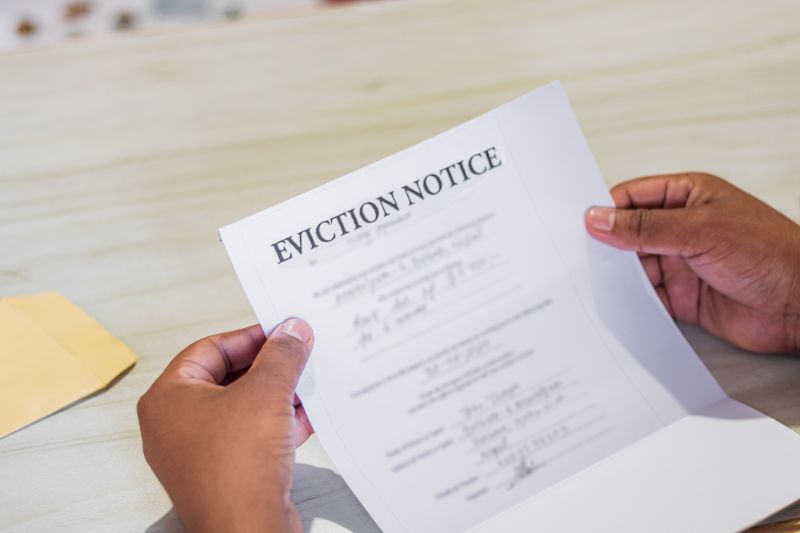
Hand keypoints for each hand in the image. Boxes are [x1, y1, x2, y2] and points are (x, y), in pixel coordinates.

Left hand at [137, 319, 314, 532]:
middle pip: (226, 378)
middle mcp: (176, 426)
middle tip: (296, 353)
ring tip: (305, 383)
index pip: (210, 349)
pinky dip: (276, 423)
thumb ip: (281, 355)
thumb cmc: (237, 470)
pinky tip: (304, 416)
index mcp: (168, 399)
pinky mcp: (224, 474)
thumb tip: (291, 331)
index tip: (281, 331)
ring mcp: (198, 453)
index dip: (250, 337)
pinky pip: (250, 436)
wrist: (249, 532)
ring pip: (242, 408)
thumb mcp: (266, 392)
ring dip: (276, 394)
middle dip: (267, 367)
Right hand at [584, 172, 799, 352]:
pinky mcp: (684, 298)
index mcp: (687, 197)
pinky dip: (632, 303)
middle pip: (628, 234)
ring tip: (592, 284)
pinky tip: (618, 306)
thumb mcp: (700, 230)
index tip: (580, 227)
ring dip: (617, 277)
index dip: (606, 210)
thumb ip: (645, 227)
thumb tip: (598, 218)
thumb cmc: (770, 253)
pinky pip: (648, 298)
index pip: (633, 198)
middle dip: (605, 246)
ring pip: (634, 268)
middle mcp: (681, 229)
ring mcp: (681, 264)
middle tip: (578, 258)